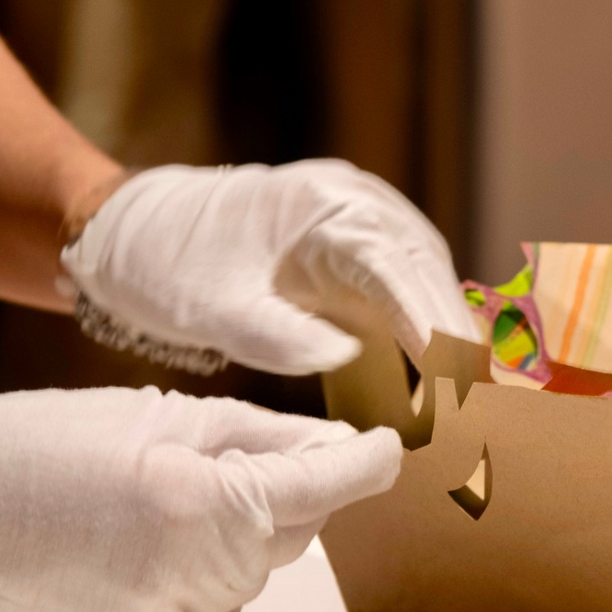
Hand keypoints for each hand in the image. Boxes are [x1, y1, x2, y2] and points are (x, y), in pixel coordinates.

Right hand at [0, 387, 400, 611]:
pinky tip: (138, 553)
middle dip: (272, 494)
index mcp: (207, 504)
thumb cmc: (49, 446)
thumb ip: (267, 437)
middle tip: (206, 462)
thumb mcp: (167, 417)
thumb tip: (341, 447)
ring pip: (252, 576)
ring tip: (151, 509)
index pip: (324, 485)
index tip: (387, 452)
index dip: (365, 464)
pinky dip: (197, 582)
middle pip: (290, 531)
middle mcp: (200, 578)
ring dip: (231, 541)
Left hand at [59, 161, 478, 375]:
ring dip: (450, 337)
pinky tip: (440, 378)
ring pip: (427, 280)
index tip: (461, 383)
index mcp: (325, 205)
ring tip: (472, 403)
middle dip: (458, 339)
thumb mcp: (207, 307)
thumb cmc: (163, 263)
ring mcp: (360, 223)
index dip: (437, 328)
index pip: (400, 269)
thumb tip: (350, 358)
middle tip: (483, 408)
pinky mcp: (353, 252)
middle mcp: (356, 204)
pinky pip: (406, 289)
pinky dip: (426, 331)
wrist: (128, 231)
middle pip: (429, 272)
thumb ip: (276, 334)